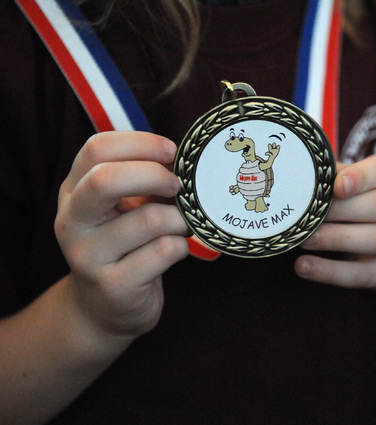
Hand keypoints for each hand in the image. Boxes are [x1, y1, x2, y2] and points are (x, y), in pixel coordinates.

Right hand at [54, 132, 188, 339]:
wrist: (105, 309)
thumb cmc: (125, 246)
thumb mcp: (126, 207)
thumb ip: (145, 181)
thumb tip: (185, 159)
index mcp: (74, 191)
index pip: (97, 148)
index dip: (142, 144)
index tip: (172, 153)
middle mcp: (72, 221)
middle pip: (106, 179)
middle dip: (156, 176)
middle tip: (179, 186)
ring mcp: (88, 256)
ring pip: (150, 220)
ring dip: (180, 218)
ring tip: (181, 225)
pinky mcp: (113, 286)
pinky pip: (164, 252)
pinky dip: (182, 246)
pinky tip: (175, 250)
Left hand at [295, 155, 375, 289]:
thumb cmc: (367, 207)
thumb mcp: (360, 187)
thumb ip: (334, 178)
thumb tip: (299, 175)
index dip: (361, 178)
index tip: (337, 186)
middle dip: (342, 210)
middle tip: (307, 214)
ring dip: (336, 239)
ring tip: (304, 239)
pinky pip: (363, 274)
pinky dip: (331, 271)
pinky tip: (304, 267)